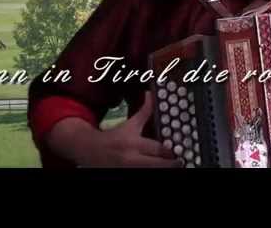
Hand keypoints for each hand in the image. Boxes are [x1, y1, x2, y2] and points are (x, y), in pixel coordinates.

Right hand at [49, 92, 182, 167]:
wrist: (89, 151)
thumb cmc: (113, 137)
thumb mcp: (129, 124)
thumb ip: (143, 111)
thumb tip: (151, 95)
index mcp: (133, 143)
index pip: (158, 148)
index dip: (171, 150)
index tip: (180, 150)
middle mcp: (131, 159)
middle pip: (157, 164)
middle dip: (171, 163)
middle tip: (182, 161)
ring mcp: (128, 170)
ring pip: (151, 172)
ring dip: (163, 168)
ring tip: (174, 166)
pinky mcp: (126, 175)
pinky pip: (143, 175)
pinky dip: (153, 172)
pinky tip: (160, 169)